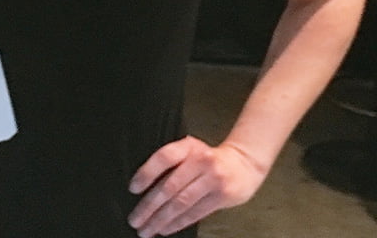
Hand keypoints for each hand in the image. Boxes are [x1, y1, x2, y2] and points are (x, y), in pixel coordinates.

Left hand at [127, 136, 266, 236]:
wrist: (242, 164)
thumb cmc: (207, 158)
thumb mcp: (189, 150)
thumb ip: (172, 162)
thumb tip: (143, 184)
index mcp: (188, 146)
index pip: (163, 158)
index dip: (146, 173)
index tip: (133, 189)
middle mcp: (200, 161)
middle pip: (170, 186)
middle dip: (149, 206)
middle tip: (135, 219)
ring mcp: (212, 179)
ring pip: (181, 203)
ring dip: (161, 219)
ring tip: (146, 229)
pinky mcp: (221, 197)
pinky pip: (195, 213)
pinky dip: (177, 223)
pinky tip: (165, 229)